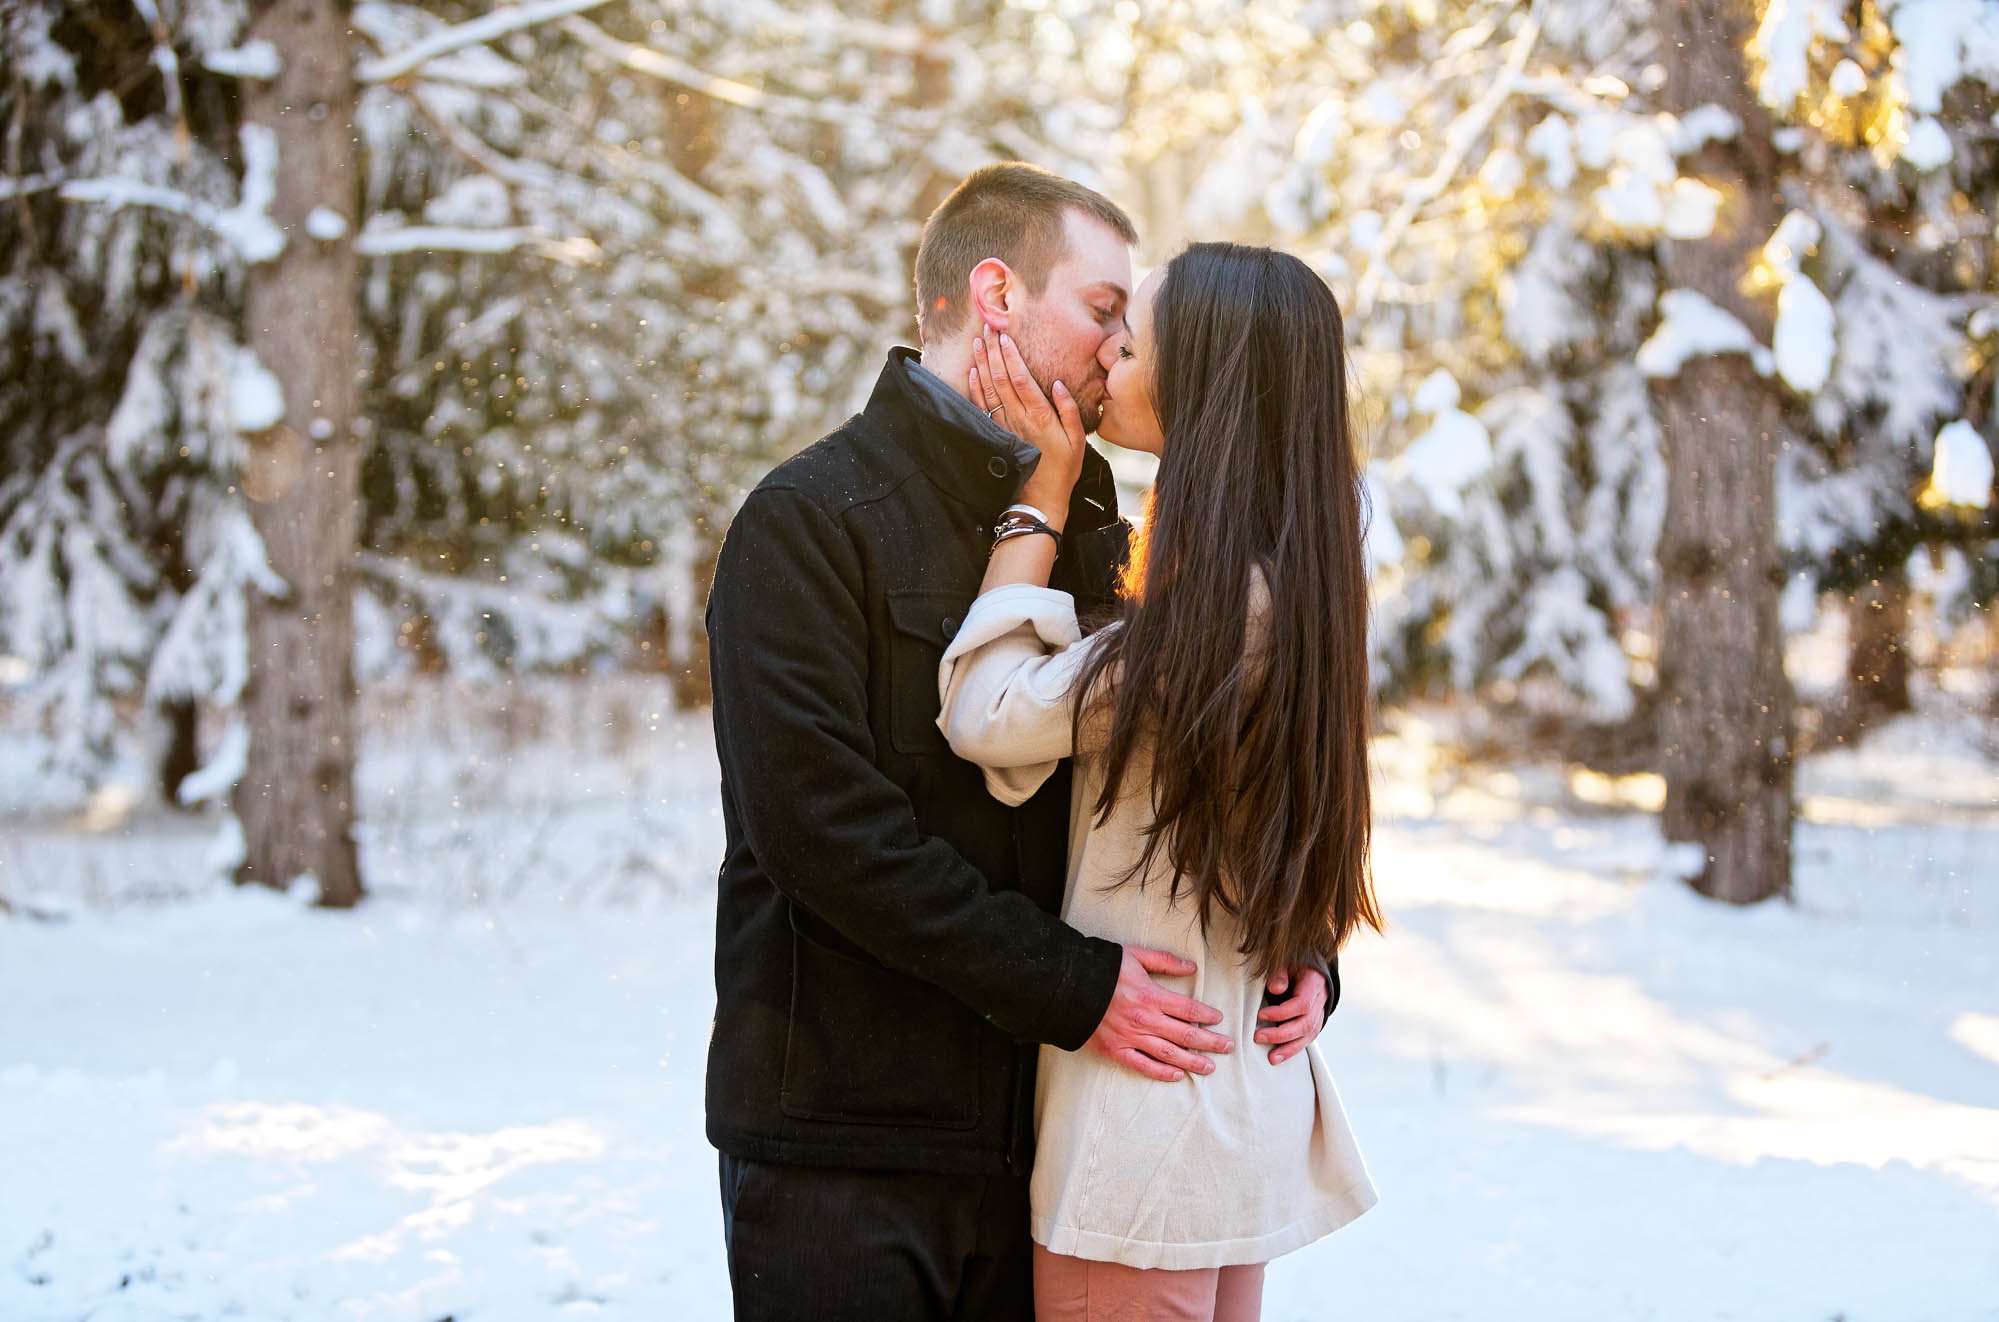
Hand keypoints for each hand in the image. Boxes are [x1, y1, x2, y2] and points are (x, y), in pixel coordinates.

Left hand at [971, 331, 1086, 510]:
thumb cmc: (1064, 468)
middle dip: (993, 350)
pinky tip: (972, 371)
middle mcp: (1018, 417)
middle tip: (987, 326)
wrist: (1040, 497)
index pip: (1020, 377)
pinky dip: (975, 388)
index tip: (1004, 334)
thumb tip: (1060, 384)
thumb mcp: (1078, 440)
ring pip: (988, 388)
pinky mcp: (997, 433)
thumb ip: (1068, 410)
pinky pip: (982, 407)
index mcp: (1039, 415)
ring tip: (977, 341)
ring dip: (982, 363)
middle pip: (1000, 377)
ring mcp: (1005, 425)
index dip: (1010, 354)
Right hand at [1085, 946, 1233, 1082]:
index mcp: (1151, 996)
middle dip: (1210, 1042)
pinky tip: (1176, 1075)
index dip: (1207, 1016)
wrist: (1066, 987)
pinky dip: (1161, 1073)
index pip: (1188, 1010)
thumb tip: (1191, 967)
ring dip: (1192, 1062)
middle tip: (1228, 1047)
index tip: (1219, 1019)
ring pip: (1169, 1054)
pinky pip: (1143, 1066)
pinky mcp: (1115, 1050)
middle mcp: (1145, 1020)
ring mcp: (1130, 1038)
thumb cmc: (1101, 969)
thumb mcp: (1134, 956)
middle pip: (1186, 1035)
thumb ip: (1164, 961)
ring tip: (1210, 1067)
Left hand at [1256, 965, 1328, 1064]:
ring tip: (1272, 1058)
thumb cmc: (1295, 962)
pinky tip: (1281, 1056)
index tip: (1260, 1015)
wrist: (1311, 966)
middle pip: (1306, 1024)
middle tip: (1258, 1037)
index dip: (1282, 1013)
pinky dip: (1294, 1048)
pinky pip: (1308, 1038)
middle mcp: (1321, 1000)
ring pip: (1309, 1035)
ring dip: (1289, 1048)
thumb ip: (1280, 973)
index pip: (1302, 1004)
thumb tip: (1275, 988)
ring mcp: (1320, 1012)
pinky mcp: (1316, 1021)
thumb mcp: (1287, 962)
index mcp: (1314, 984)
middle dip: (1281, 1034)